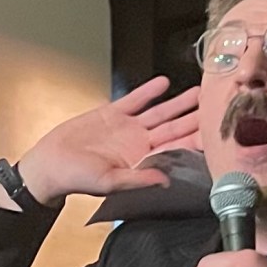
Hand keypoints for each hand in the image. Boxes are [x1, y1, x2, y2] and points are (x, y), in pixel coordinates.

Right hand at [17, 76, 199, 203]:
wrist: (51, 164)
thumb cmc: (77, 179)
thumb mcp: (109, 182)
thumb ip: (137, 179)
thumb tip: (164, 180)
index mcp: (142, 161)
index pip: (174, 150)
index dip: (193, 142)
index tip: (214, 135)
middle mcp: (139, 143)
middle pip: (173, 129)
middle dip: (193, 119)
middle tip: (215, 108)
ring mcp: (127, 127)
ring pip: (159, 113)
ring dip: (178, 103)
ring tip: (197, 92)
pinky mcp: (111, 113)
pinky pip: (134, 100)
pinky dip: (148, 92)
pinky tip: (164, 83)